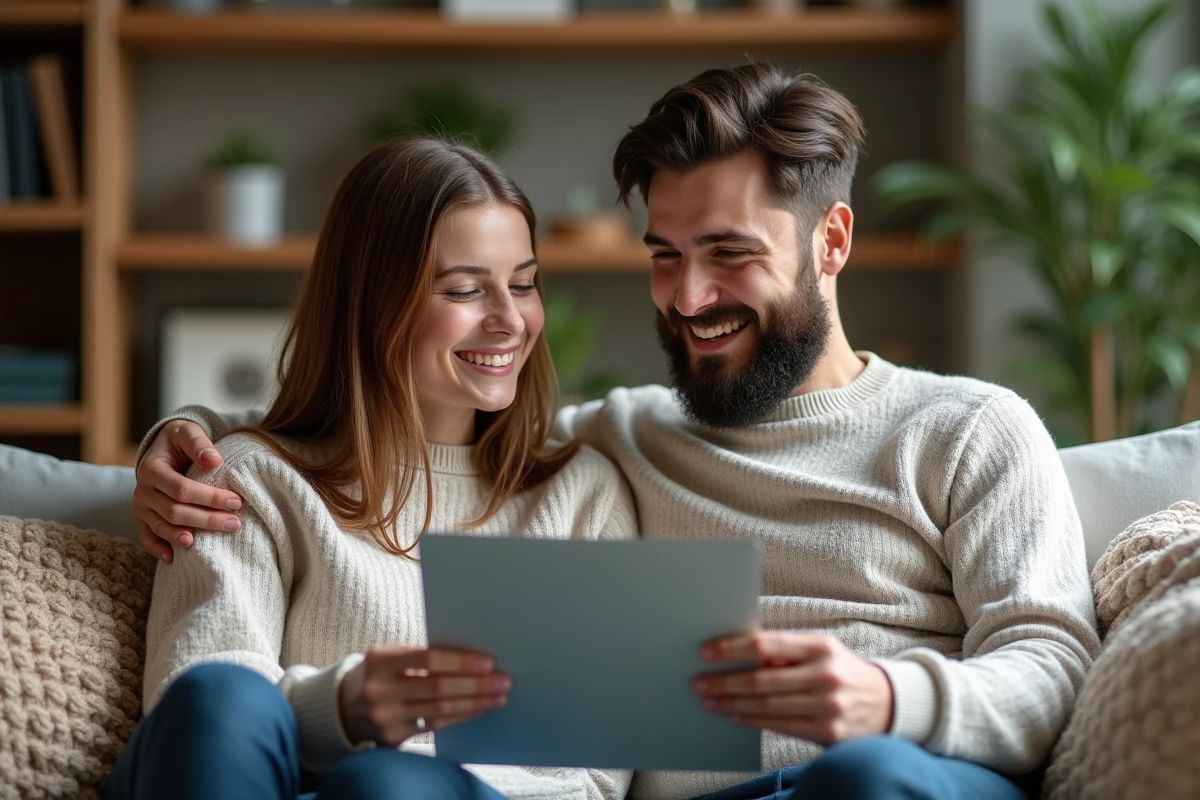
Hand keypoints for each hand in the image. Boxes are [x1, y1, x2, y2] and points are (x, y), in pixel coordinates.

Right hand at [132, 420, 243, 563]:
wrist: (164, 447)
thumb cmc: (179, 440)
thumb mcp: (187, 432)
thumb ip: (199, 443)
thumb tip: (214, 460)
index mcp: (151, 469)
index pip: (181, 489)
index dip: (209, 497)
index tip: (236, 501)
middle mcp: (142, 490)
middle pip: (174, 511)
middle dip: (206, 519)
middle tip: (234, 524)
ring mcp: (141, 507)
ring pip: (163, 527)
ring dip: (187, 536)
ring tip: (213, 543)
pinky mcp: (142, 518)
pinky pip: (147, 537)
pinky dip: (158, 549)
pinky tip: (174, 558)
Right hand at [339, 645, 509, 746]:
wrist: (344, 706)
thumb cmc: (379, 672)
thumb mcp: (390, 655)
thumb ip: (422, 654)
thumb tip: (471, 658)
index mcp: (379, 659)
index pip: (428, 659)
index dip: (460, 662)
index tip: (487, 663)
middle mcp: (378, 689)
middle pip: (438, 688)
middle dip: (475, 685)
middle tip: (502, 681)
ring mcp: (384, 717)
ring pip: (440, 710)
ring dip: (474, 703)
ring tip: (497, 697)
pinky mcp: (391, 738)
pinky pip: (434, 726)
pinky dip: (459, 716)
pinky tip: (476, 709)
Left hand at [693, 631, 892, 745]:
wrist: (885, 703)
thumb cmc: (839, 670)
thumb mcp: (819, 650)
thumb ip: (784, 651)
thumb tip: (736, 653)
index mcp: (820, 646)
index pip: (766, 644)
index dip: (732, 649)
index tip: (706, 652)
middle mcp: (825, 675)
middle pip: (762, 679)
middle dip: (724, 681)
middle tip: (698, 683)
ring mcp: (828, 705)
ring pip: (767, 706)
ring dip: (732, 704)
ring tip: (709, 701)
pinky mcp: (828, 732)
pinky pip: (780, 726)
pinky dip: (751, 720)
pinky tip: (733, 715)